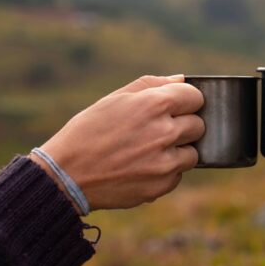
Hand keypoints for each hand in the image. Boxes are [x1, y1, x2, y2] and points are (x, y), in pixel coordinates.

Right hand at [30, 75, 204, 210]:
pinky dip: (166, 171)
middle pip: (198, 125)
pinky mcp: (161, 185)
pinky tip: (142, 167)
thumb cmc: (89, 130)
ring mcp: (165, 162)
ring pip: (193, 152)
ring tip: (150, 150)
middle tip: (158, 130)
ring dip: (178, 150)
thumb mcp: (116, 98)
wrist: (65, 174)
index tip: (176, 106)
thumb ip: (153, 85)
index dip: (186, 100)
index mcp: (155, 105)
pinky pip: (178, 175)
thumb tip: (182, 79)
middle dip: (183, 125)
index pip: (196, 97)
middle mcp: (165, 132)